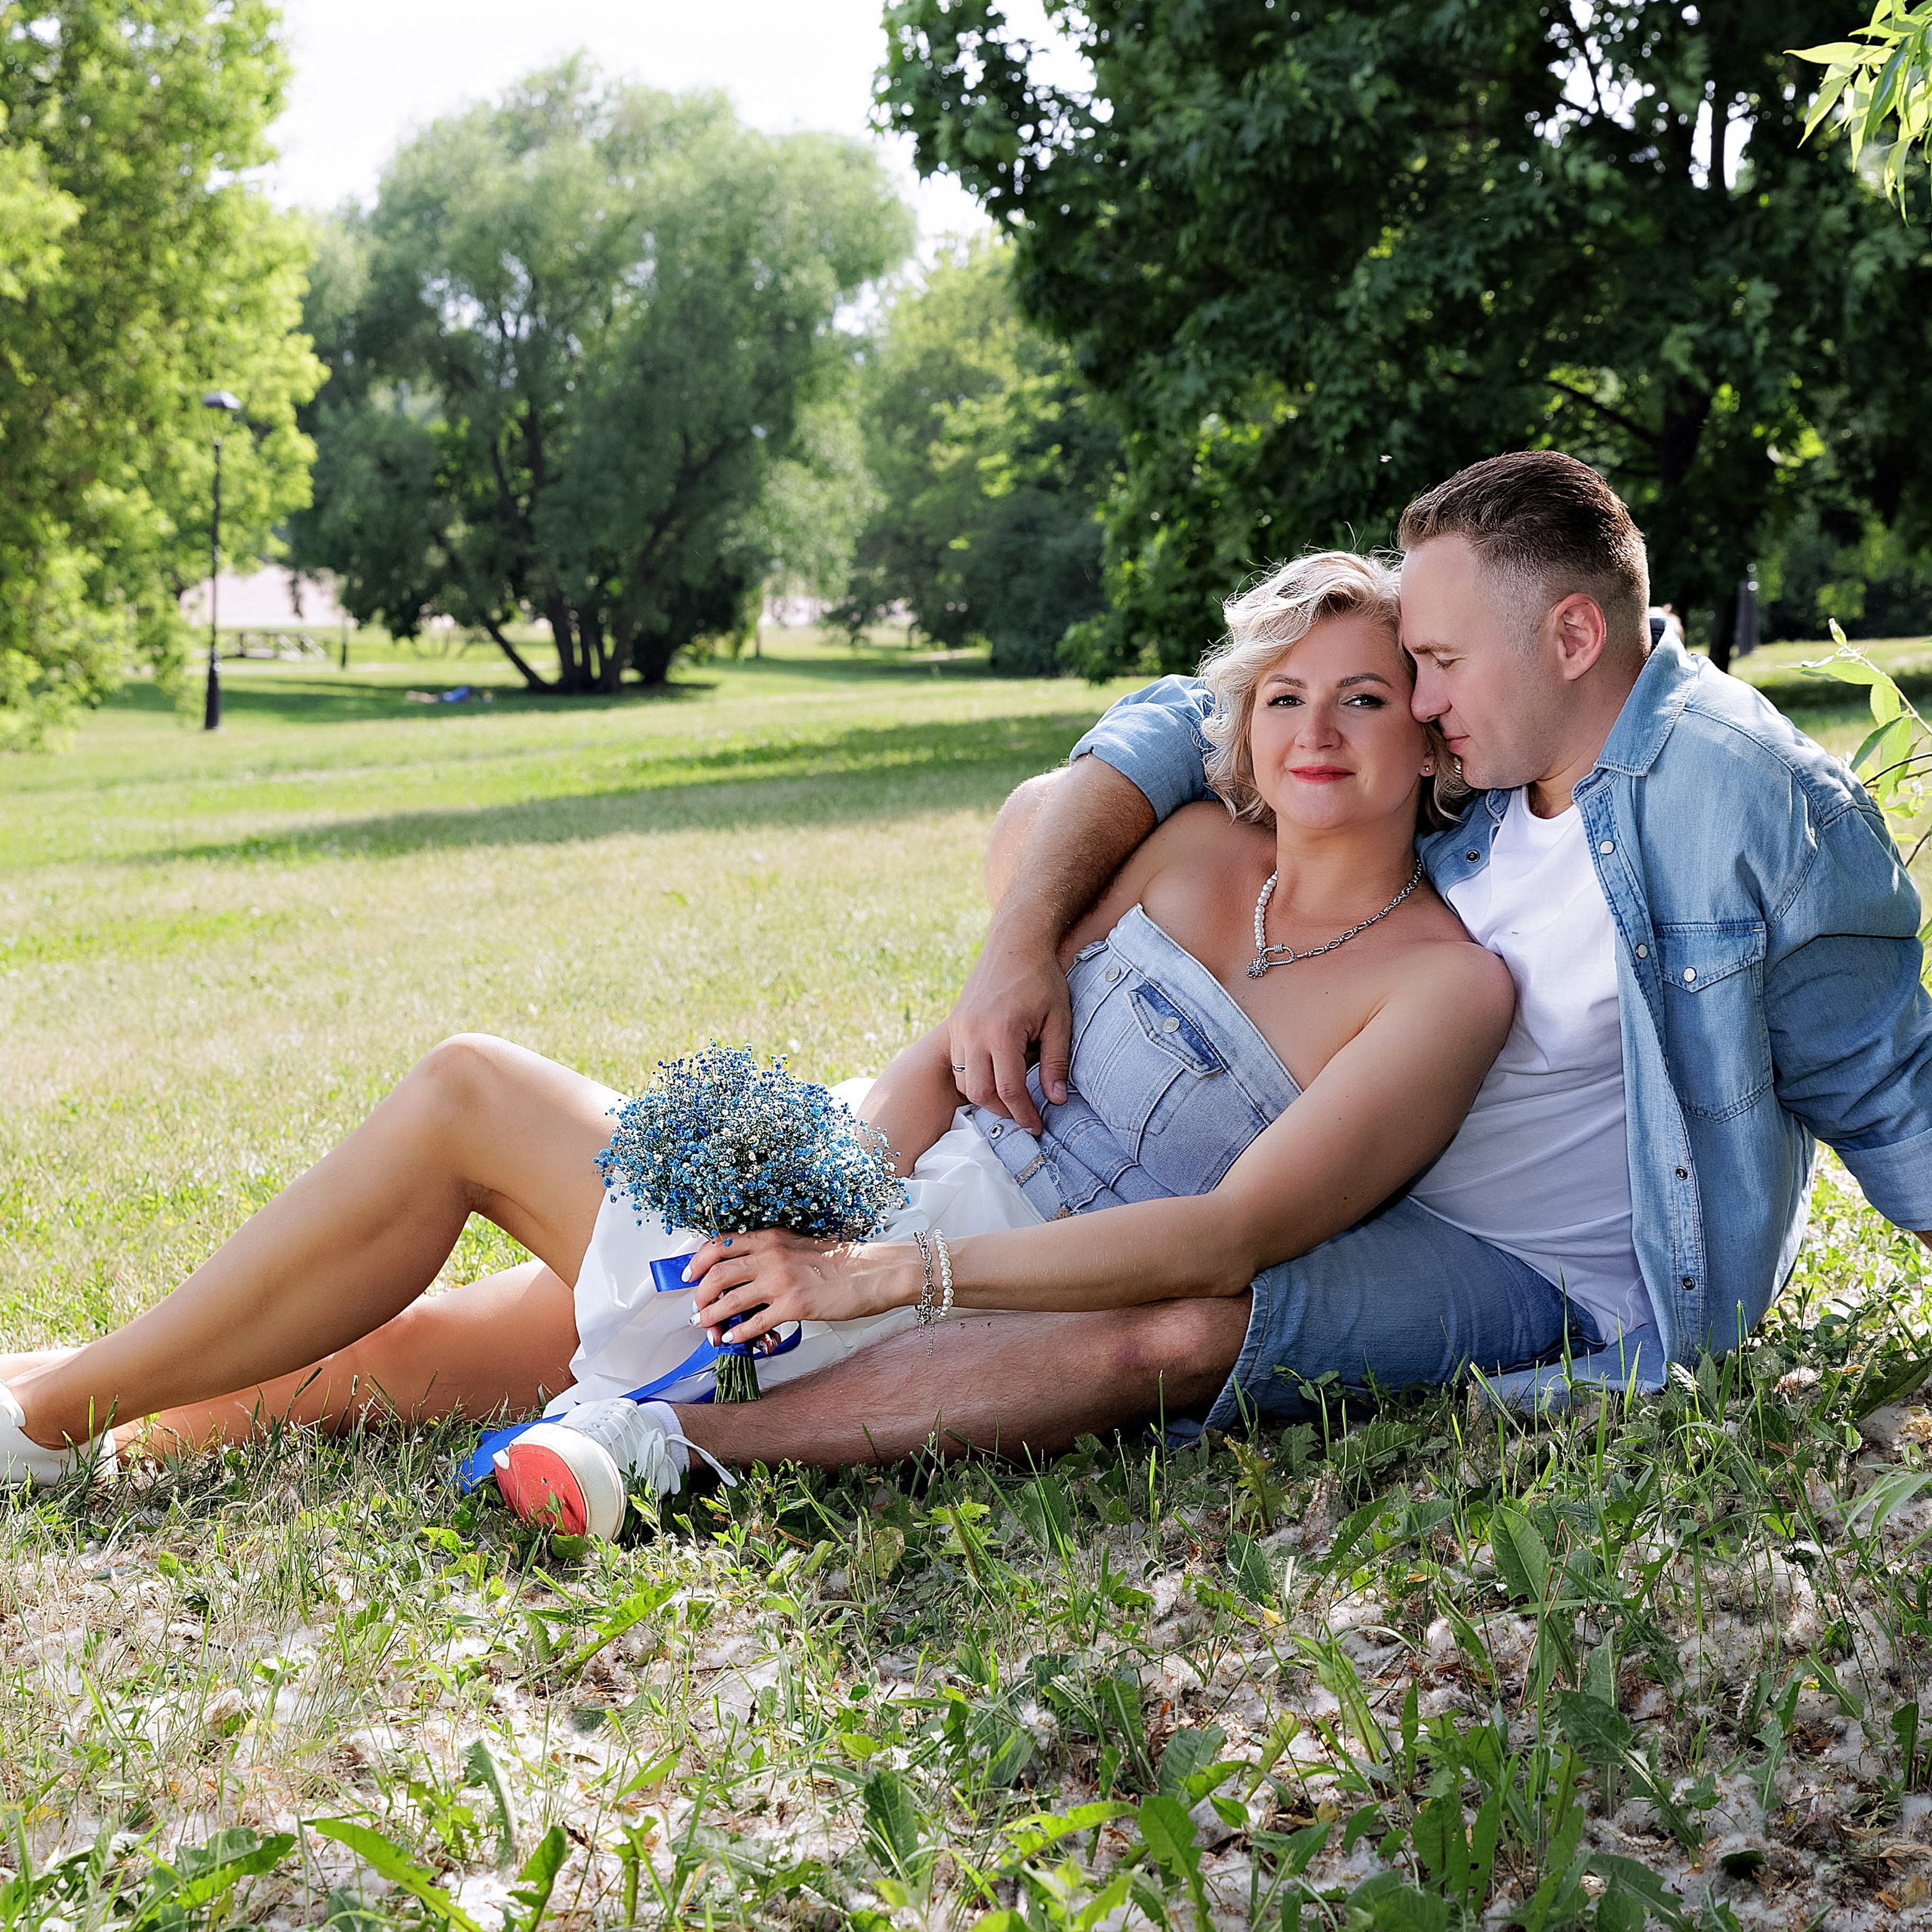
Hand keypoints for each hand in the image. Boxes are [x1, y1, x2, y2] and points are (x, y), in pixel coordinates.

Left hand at [684, 1229, 919, 1344]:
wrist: (873, 1272)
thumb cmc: (841, 1261)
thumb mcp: (798, 1246)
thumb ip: (770, 1254)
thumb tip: (743, 1273)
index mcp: (771, 1237)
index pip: (719, 1244)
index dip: (697, 1262)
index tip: (689, 1276)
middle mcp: (771, 1256)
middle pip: (716, 1274)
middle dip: (699, 1296)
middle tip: (697, 1310)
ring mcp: (781, 1281)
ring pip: (729, 1301)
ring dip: (712, 1318)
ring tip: (708, 1328)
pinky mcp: (795, 1306)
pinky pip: (755, 1324)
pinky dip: (739, 1335)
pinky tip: (734, 1340)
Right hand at [946, 920, 1071, 1133]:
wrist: (1014, 943)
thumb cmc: (1042, 979)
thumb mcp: (1059, 1020)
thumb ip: (1056, 1062)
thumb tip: (1055, 1100)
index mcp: (1002, 1032)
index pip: (1010, 1090)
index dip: (1024, 1115)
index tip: (1036, 1128)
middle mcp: (974, 1033)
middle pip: (979, 1093)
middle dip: (1002, 1111)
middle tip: (1024, 1115)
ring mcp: (960, 1028)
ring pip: (964, 1081)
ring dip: (986, 1095)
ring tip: (1012, 1093)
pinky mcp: (955, 1024)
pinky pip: (959, 1063)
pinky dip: (975, 1076)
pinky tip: (996, 1072)